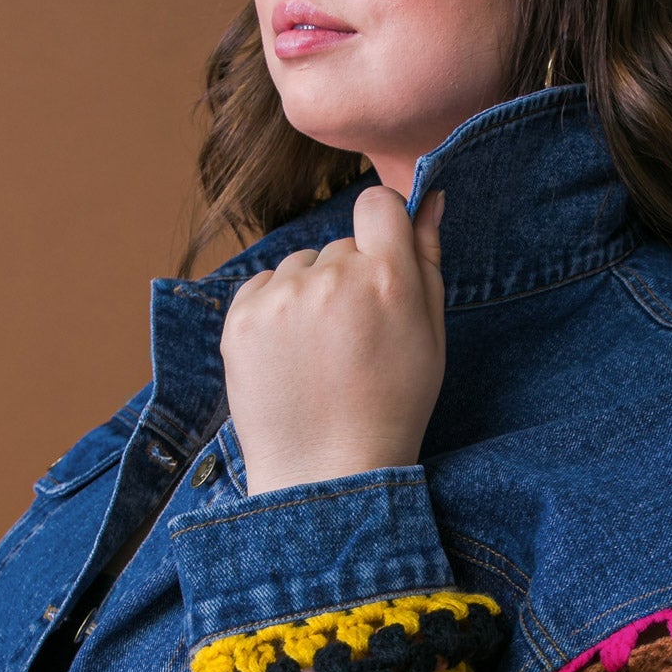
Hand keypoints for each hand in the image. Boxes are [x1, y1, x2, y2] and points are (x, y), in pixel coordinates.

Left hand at [222, 185, 446, 497]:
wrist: (326, 473)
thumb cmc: (391, 408)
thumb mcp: (431, 338)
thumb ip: (428, 261)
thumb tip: (427, 197)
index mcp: (388, 280)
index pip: (378, 204)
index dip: (383, 227)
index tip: (382, 260)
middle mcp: (331, 279)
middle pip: (340, 246)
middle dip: (350, 279)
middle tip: (354, 340)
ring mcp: (282, 298)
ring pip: (300, 266)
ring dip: (310, 295)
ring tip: (321, 355)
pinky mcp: (241, 318)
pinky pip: (264, 287)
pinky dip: (276, 312)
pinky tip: (292, 357)